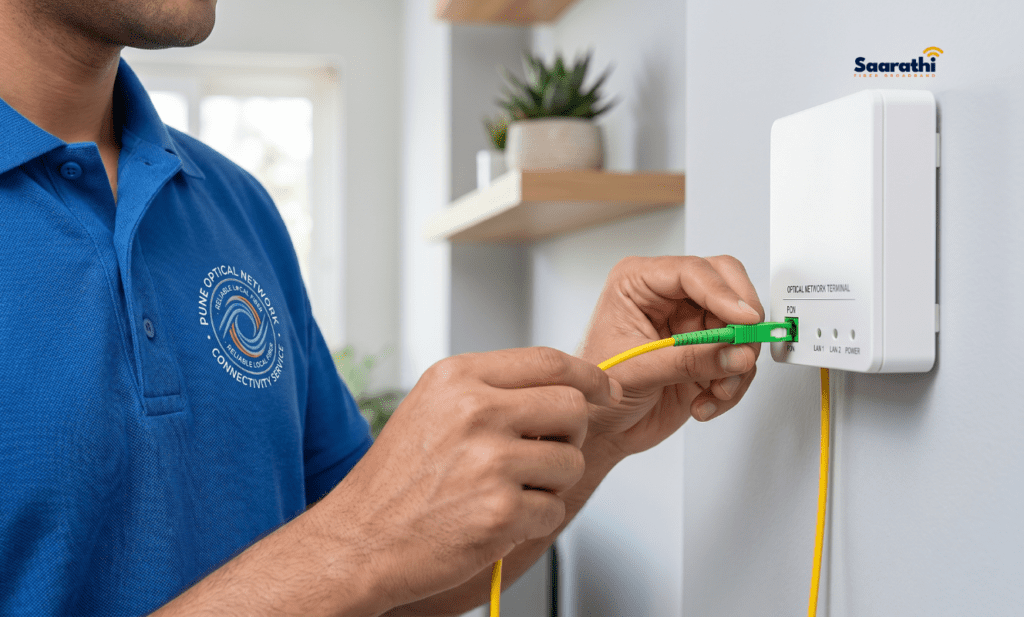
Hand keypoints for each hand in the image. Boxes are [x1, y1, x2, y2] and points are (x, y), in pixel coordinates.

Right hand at [318, 347, 619, 612]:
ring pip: (571, 462)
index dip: (588, 375)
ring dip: (550, 483)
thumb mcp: (433, 408)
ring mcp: (489, 461)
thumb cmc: (397, 480)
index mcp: (458, 378)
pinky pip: (554, 509)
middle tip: (541, 454)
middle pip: (573, 407)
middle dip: (569, 435)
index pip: (549, 361)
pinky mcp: (501, 511)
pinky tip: (495, 519)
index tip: (603, 388)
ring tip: (505, 491)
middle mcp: (475, 411)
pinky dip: (533, 521)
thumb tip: (561, 387)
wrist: (360, 539)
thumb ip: (492, 390)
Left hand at [577, 255, 763, 456]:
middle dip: (740, 324)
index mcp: (639, 283)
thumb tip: (736, 353)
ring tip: (716, 391)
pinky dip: (731, 385)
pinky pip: (739, 360)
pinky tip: (705, 402)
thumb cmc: (596, 393)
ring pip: (739, 327)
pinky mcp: (705, 354)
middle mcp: (668, 298)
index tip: (745, 320)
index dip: (724, 294)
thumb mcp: (638, 370)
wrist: (600, 430)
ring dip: (736, 364)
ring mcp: (689, 325)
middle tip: (743, 352)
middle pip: (728, 287)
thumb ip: (688, 360)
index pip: (693, 272)